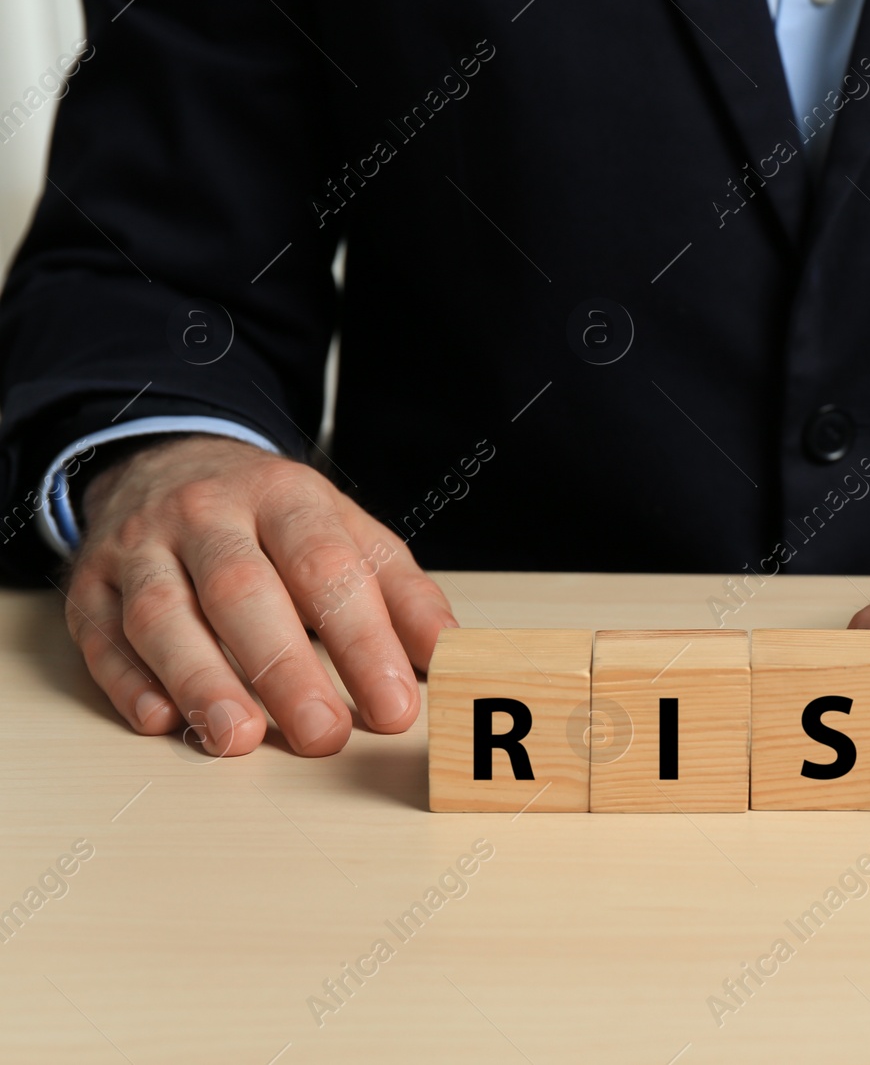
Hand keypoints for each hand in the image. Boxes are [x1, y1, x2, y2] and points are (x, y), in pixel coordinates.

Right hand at [63, 436, 457, 755]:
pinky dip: (128, 681)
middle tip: (322, 734)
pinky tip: (161, 720)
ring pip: (163, 613)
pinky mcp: (90, 584)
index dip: (361, 638)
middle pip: (242, 589)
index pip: (325, 565)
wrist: (169, 461)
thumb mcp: (348, 532)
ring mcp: (140, 546)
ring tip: (238, 739)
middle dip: (284, 668)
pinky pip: (101, 634)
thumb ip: (401, 592)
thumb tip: (448, 654)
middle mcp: (206, 514)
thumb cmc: (273, 517)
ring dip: (200, 681)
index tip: (392, 704)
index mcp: (284, 494)